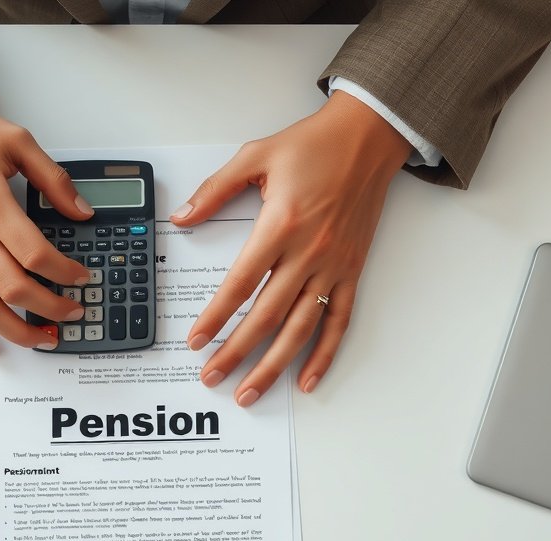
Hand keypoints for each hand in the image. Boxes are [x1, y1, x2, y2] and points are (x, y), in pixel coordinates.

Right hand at [0, 76, 92, 354]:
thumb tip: (83, 213)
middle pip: (13, 288)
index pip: (36, 254)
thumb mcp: (18, 141)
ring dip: (17, 331)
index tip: (82, 277)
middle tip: (74, 311)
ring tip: (43, 336)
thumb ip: (54, 180)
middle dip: (51, 307)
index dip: (65, 272)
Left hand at [171, 91, 411, 404]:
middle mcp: (308, 253)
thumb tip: (182, 217)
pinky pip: (339, 323)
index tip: (196, 340)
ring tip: (249, 392)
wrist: (368, 138)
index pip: (240, 284)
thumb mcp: (255, 156)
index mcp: (280, 226)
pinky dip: (324, 355)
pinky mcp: (352, 272)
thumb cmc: (314, 145)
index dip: (216, 317)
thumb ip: (215, 190)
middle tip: (211, 377)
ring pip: (300, 329)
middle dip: (235, 353)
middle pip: (266, 317)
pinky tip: (306, 380)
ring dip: (273, 366)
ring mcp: (333, 267)